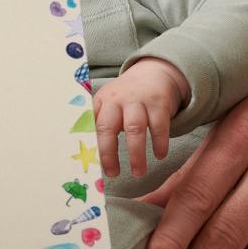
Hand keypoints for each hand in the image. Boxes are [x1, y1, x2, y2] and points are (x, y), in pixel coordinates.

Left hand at [93, 58, 187, 177]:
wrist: (153, 74)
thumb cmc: (126, 98)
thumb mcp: (108, 104)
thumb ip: (98, 124)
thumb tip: (88, 155)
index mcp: (101, 102)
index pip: (91, 126)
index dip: (90, 146)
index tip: (92, 166)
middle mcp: (117, 100)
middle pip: (107, 127)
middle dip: (109, 153)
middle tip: (113, 174)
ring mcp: (138, 101)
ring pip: (134, 129)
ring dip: (136, 154)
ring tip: (138, 173)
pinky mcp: (159, 104)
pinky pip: (159, 126)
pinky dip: (159, 143)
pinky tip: (160, 156)